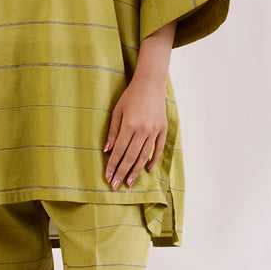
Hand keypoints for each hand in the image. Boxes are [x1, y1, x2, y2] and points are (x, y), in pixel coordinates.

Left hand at [103, 74, 167, 189]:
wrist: (151, 84)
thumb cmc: (130, 96)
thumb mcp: (117, 111)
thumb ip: (112, 131)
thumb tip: (107, 150)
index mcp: (129, 125)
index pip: (119, 151)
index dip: (112, 165)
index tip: (107, 177)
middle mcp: (143, 130)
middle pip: (131, 157)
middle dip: (122, 172)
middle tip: (116, 185)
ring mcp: (154, 130)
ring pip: (144, 156)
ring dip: (136, 171)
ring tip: (129, 182)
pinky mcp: (163, 129)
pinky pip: (158, 148)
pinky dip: (152, 160)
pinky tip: (147, 169)